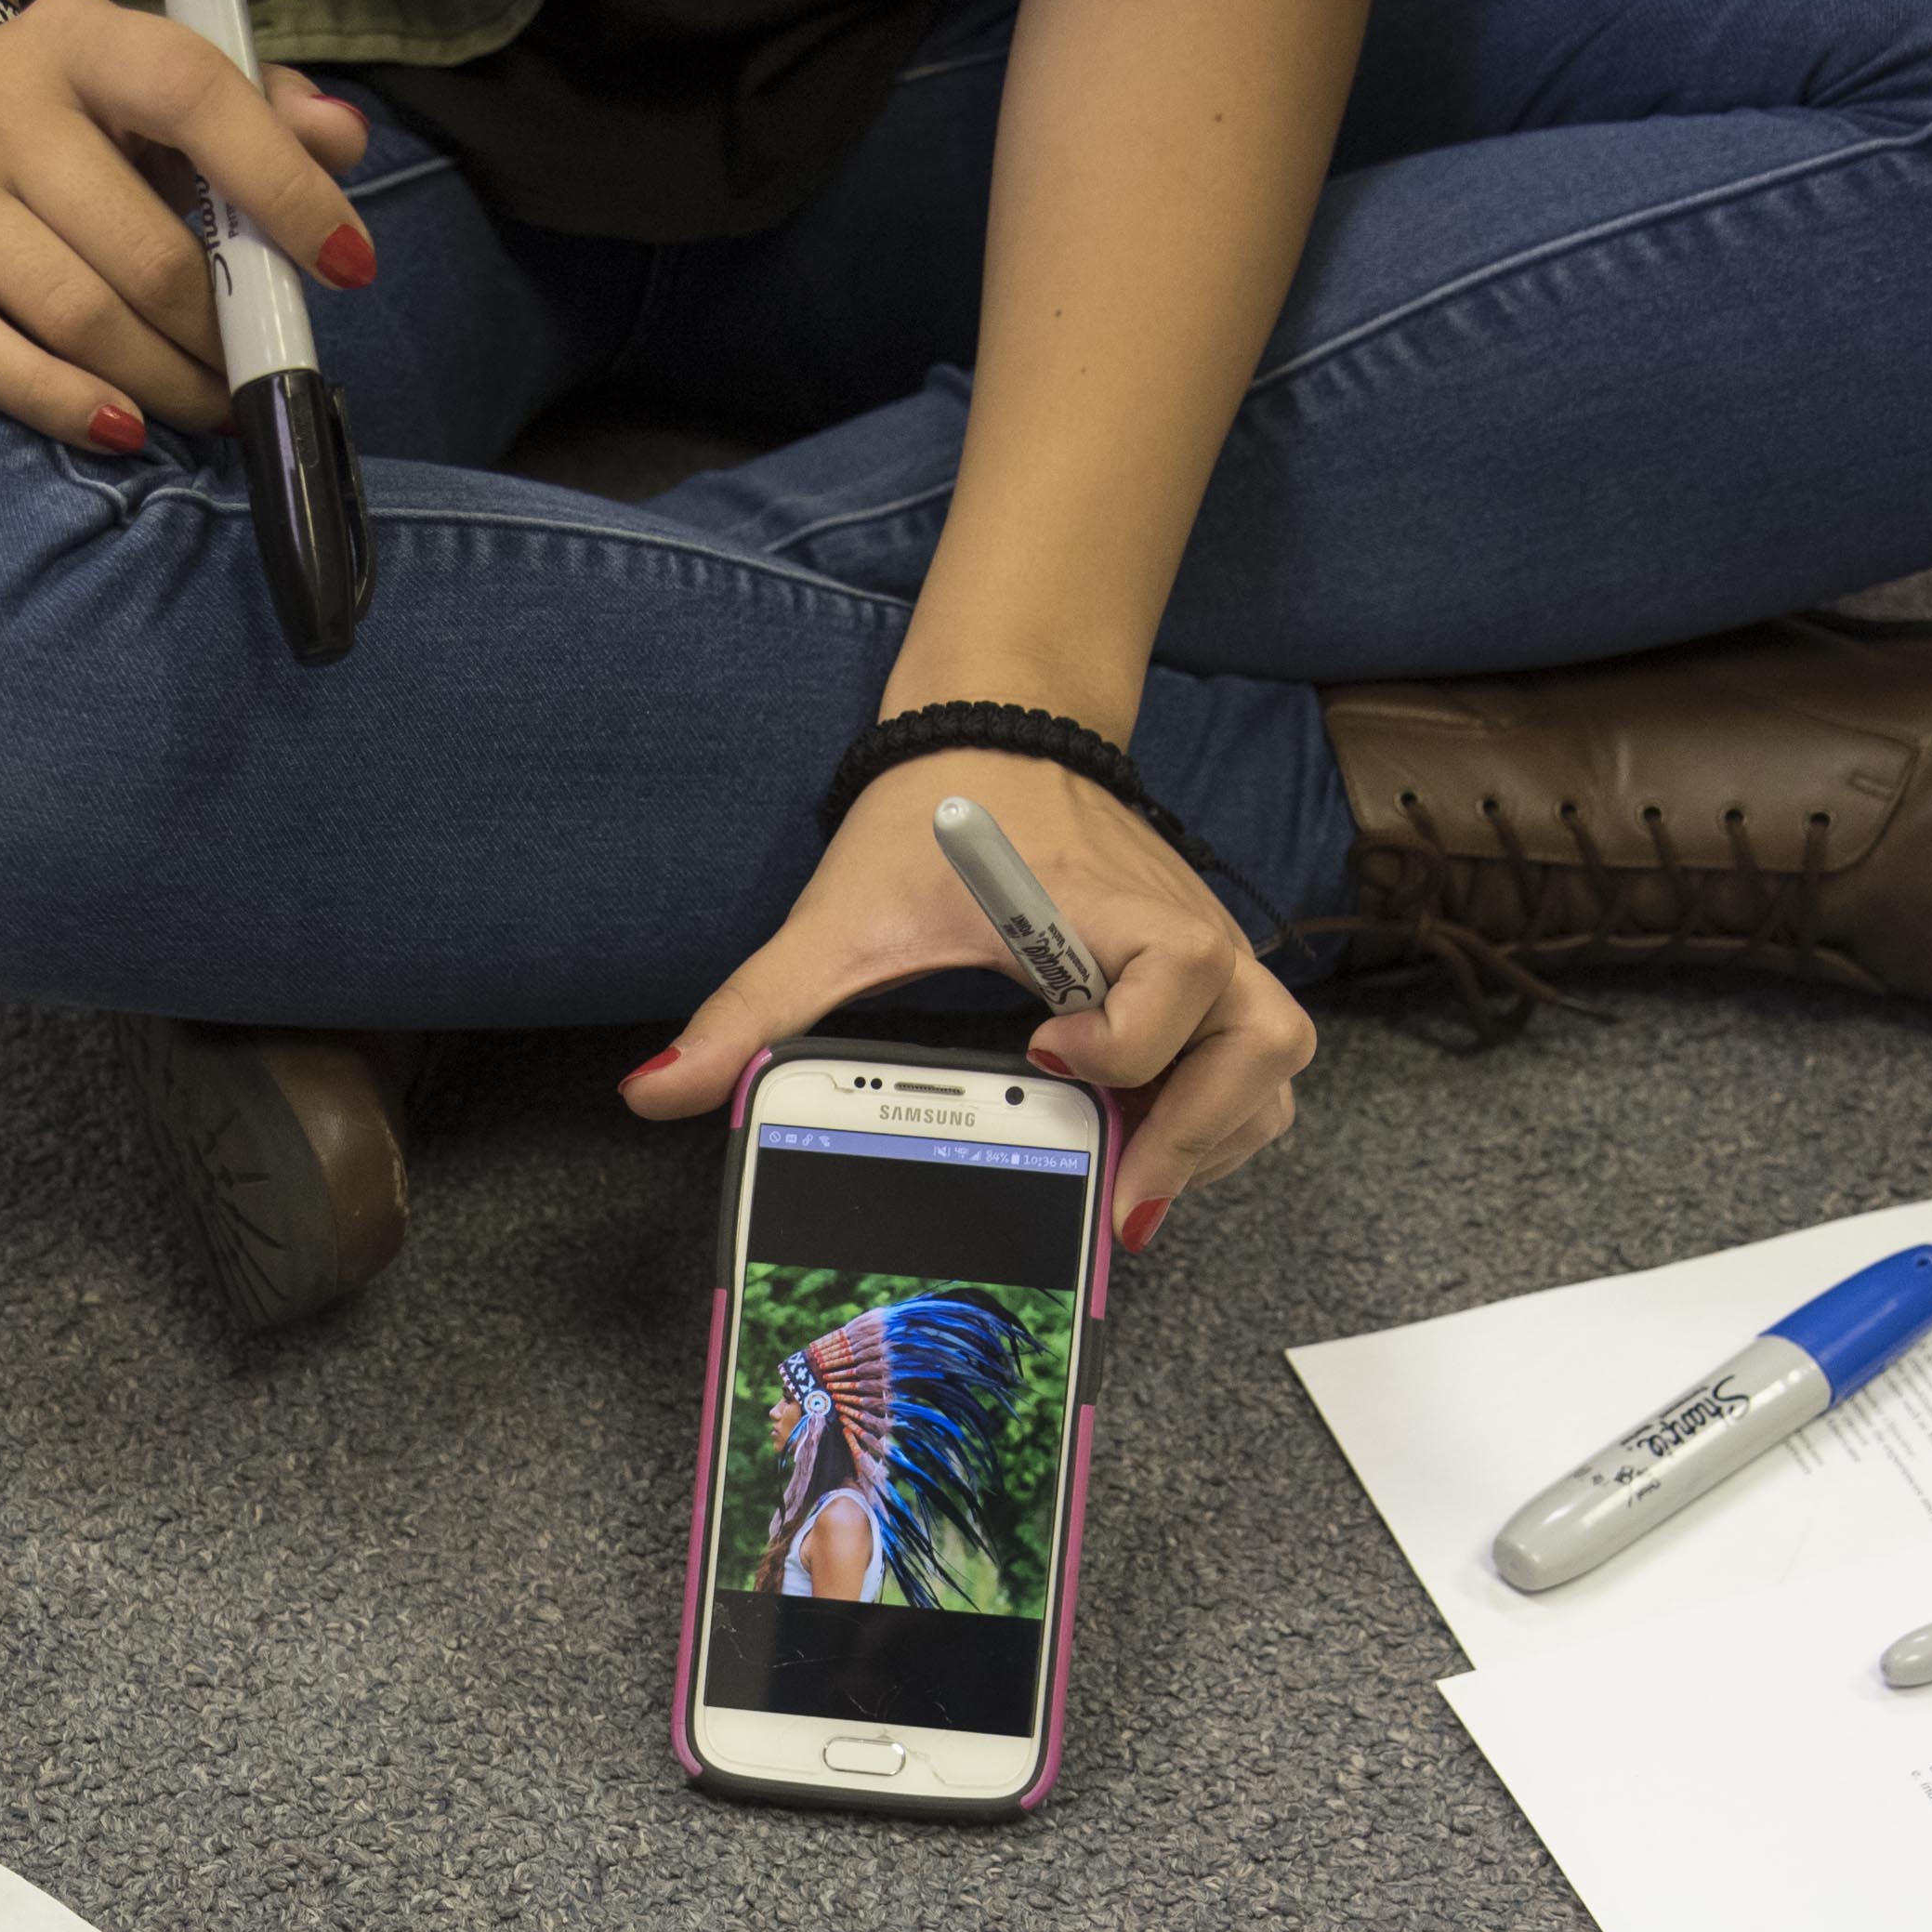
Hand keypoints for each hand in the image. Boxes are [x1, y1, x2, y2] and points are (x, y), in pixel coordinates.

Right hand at [0, 0, 371, 447]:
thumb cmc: (63, 124)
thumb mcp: (152, 96)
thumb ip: (256, 111)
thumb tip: (340, 139)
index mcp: (78, 37)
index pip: (193, 94)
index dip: (280, 185)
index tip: (347, 265)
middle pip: (139, 249)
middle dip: (216, 331)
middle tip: (250, 372)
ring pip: (71, 314)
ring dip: (159, 382)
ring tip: (201, 406)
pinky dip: (57, 403)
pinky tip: (119, 427)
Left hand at [618, 756, 1315, 1246]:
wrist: (991, 738)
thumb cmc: (932, 825)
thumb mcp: (836, 922)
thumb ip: (754, 1010)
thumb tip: (659, 1088)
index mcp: (1100, 905)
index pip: (1176, 970)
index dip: (1129, 1034)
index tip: (1047, 1059)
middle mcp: (1180, 929)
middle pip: (1260, 1043)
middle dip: (1197, 1133)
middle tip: (1116, 1193)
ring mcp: (1205, 955)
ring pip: (1272, 1063)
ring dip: (1220, 1135)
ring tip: (1135, 1182)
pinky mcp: (1205, 978)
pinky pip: (1249, 1063)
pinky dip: (1218, 1119)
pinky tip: (1143, 1151)